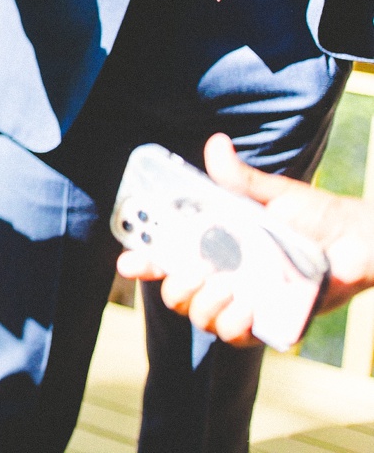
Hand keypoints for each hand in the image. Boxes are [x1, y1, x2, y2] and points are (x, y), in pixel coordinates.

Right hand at [116, 133, 373, 345]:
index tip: (130, 259)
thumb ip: (239, 178)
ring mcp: (242, 302)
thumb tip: (216, 144)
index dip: (142, 259)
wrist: (360, 242)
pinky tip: (247, 307)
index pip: (166, 256)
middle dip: (172, 284)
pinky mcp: (269, 323)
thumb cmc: (316, 216)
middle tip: (188, 269)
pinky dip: (234, 324)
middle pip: (175, 291)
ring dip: (202, 304)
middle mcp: (222, 275)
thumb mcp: (273, 194)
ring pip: (199, 316)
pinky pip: (236, 336)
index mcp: (214, 244)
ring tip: (223, 287)